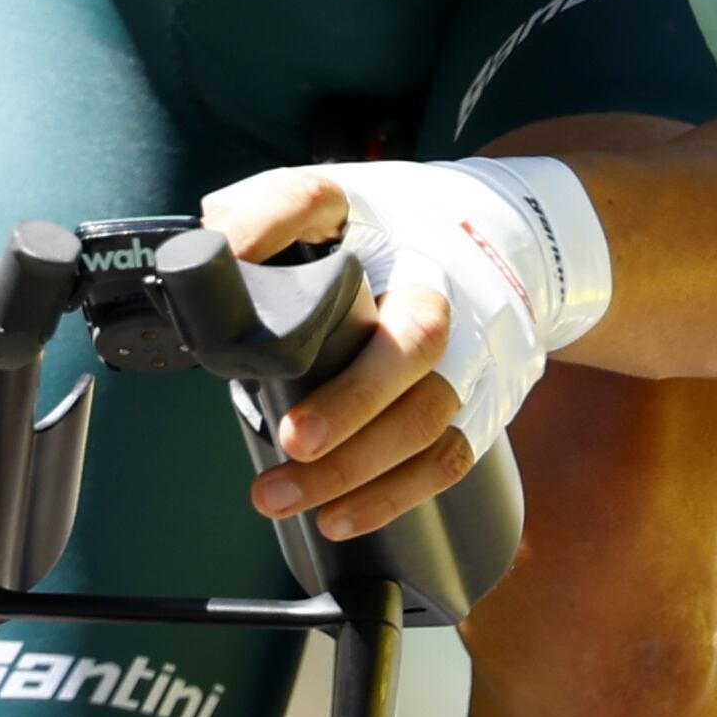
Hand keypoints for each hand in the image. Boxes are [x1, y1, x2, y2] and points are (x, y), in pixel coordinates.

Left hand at [200, 156, 612, 542]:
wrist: (509, 240)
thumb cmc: (397, 231)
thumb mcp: (332, 202)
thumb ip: (265, 215)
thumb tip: (207, 253)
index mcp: (382, 215)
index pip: (315, 198)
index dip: (269, 223)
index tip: (224, 257)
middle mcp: (441, 281)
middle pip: (415, 338)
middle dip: (353, 399)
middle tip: (292, 440)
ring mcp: (475, 345)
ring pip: (430, 415)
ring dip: (357, 467)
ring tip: (280, 495)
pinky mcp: (487, 397)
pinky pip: (448, 457)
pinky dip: (392, 495)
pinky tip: (340, 518)